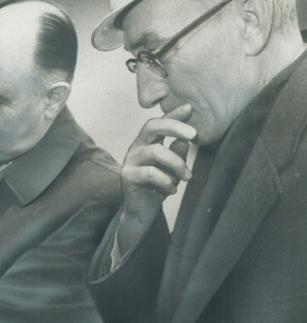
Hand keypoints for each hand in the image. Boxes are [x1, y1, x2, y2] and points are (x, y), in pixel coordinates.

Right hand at [117, 104, 196, 254]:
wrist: (142, 213)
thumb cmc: (158, 188)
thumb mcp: (173, 170)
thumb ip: (178, 154)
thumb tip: (185, 140)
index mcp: (148, 142)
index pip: (160, 122)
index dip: (173, 114)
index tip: (190, 108)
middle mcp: (137, 147)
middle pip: (152, 126)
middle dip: (175, 127)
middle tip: (195, 136)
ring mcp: (130, 161)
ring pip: (156, 151)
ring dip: (177, 164)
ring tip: (187, 177)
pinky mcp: (128, 176)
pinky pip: (151, 173)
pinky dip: (166, 181)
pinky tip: (172, 190)